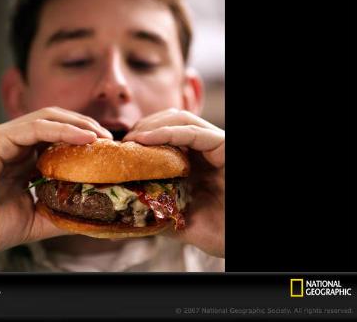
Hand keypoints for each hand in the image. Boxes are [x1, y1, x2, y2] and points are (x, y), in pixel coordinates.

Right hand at [0, 107, 112, 251]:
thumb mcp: (36, 221)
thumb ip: (60, 214)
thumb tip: (93, 216)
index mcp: (26, 162)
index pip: (59, 141)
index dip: (85, 142)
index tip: (109, 152)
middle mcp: (19, 147)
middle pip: (57, 124)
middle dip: (86, 127)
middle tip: (110, 141)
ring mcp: (9, 140)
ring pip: (48, 118)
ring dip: (79, 124)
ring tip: (102, 137)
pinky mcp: (2, 138)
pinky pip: (36, 126)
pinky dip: (64, 128)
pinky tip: (86, 137)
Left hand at [123, 109, 224, 257]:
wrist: (238, 238)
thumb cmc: (217, 230)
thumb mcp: (177, 219)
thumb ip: (156, 210)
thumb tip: (124, 210)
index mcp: (193, 159)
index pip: (164, 133)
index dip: (140, 135)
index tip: (119, 148)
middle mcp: (204, 148)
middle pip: (170, 120)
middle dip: (143, 126)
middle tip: (123, 143)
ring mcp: (214, 144)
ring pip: (180, 119)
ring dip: (152, 125)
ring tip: (132, 140)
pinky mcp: (224, 145)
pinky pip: (193, 132)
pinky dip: (167, 132)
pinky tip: (145, 140)